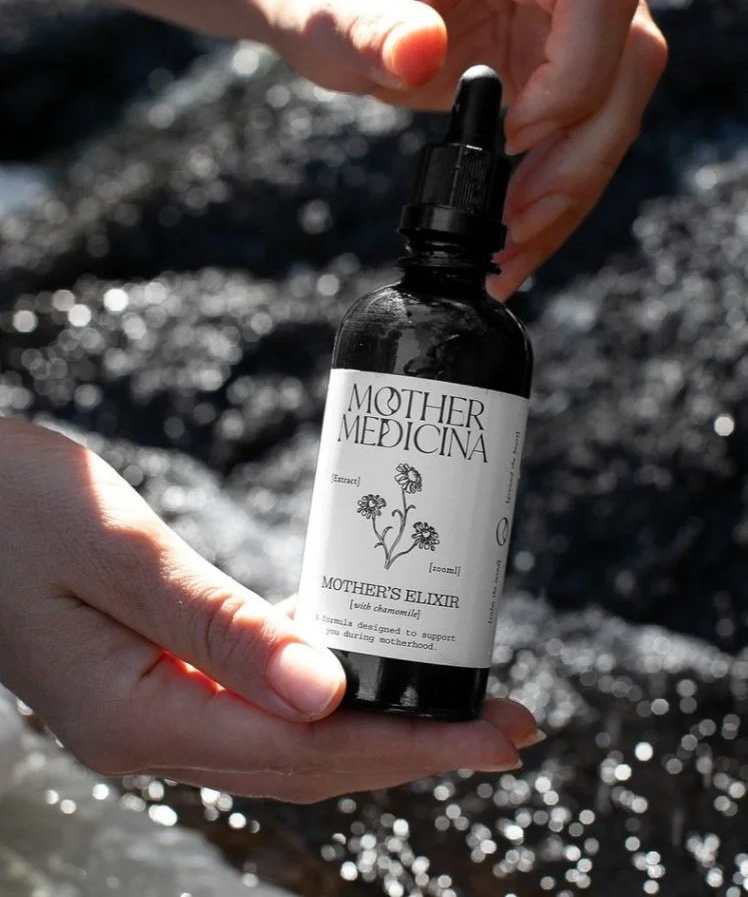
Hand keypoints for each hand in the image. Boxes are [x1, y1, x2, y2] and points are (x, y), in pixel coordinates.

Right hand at [0, 419, 539, 801]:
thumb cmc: (15, 510)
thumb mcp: (121, 557)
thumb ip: (220, 631)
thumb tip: (329, 694)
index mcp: (137, 718)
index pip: (306, 752)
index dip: (411, 746)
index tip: (494, 736)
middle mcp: (149, 731)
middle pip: (309, 759)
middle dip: (415, 744)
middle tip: (505, 723)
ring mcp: (150, 709)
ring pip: (290, 736)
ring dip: (378, 722)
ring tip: (454, 699)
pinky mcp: (154, 674)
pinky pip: (258, 700)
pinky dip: (323, 689)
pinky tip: (362, 662)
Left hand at [244, 0, 666, 295]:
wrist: (325, 5)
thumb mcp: (329, 6)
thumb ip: (369, 27)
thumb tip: (416, 50)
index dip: (574, 74)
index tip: (515, 134)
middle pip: (630, 62)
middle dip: (580, 159)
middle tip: (516, 226)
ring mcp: (557, 26)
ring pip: (613, 109)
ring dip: (571, 190)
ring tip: (512, 249)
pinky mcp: (548, 70)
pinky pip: (579, 134)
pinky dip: (555, 192)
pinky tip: (517, 233)